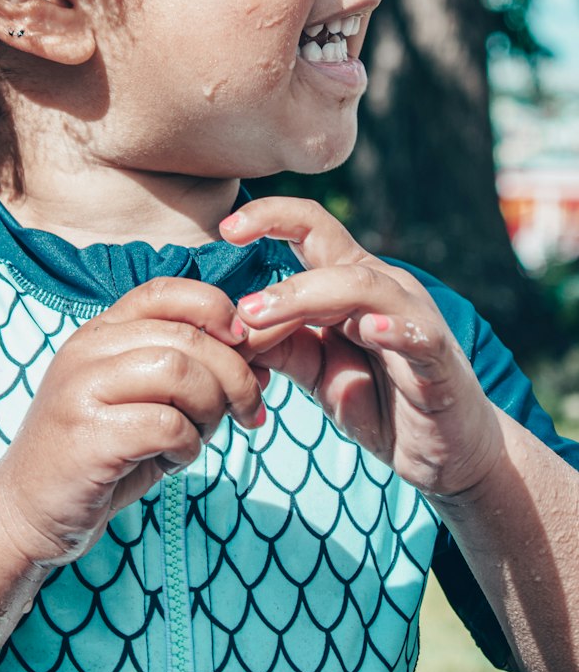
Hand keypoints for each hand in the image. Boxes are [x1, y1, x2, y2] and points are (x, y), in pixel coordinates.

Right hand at [0, 278, 264, 567]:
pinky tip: (176, 459)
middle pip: (185, 336)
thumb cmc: (98, 455)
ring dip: (211, 407)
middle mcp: (86, 350)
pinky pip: (165, 425)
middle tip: (250, 410)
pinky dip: (188, 445)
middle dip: (234, 374)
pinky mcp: (85, 437)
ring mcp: (81, 390)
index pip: (164, 291)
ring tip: (204, 435)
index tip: (243, 345)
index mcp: (100, 332)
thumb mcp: (140, 401)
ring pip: (177, 371)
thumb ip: (186, 374)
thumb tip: (257, 357)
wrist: (27, 512)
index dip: (215, 308)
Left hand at [221, 197, 502, 498]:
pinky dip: (394, 328)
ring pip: (362, 284)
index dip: (270, 218)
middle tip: (240, 308)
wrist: (446, 453)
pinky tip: (369, 330)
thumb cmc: (380, 399)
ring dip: (308, 296)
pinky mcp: (439, 357)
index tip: (224, 229)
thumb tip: (226, 328)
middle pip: (328, 252)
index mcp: (347, 282)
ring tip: (264, 316)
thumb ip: (277, 344)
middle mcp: (381, 286)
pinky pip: (418, 333)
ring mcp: (412, 317)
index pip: (309, 229)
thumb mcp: (315, 371)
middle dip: (279, 268)